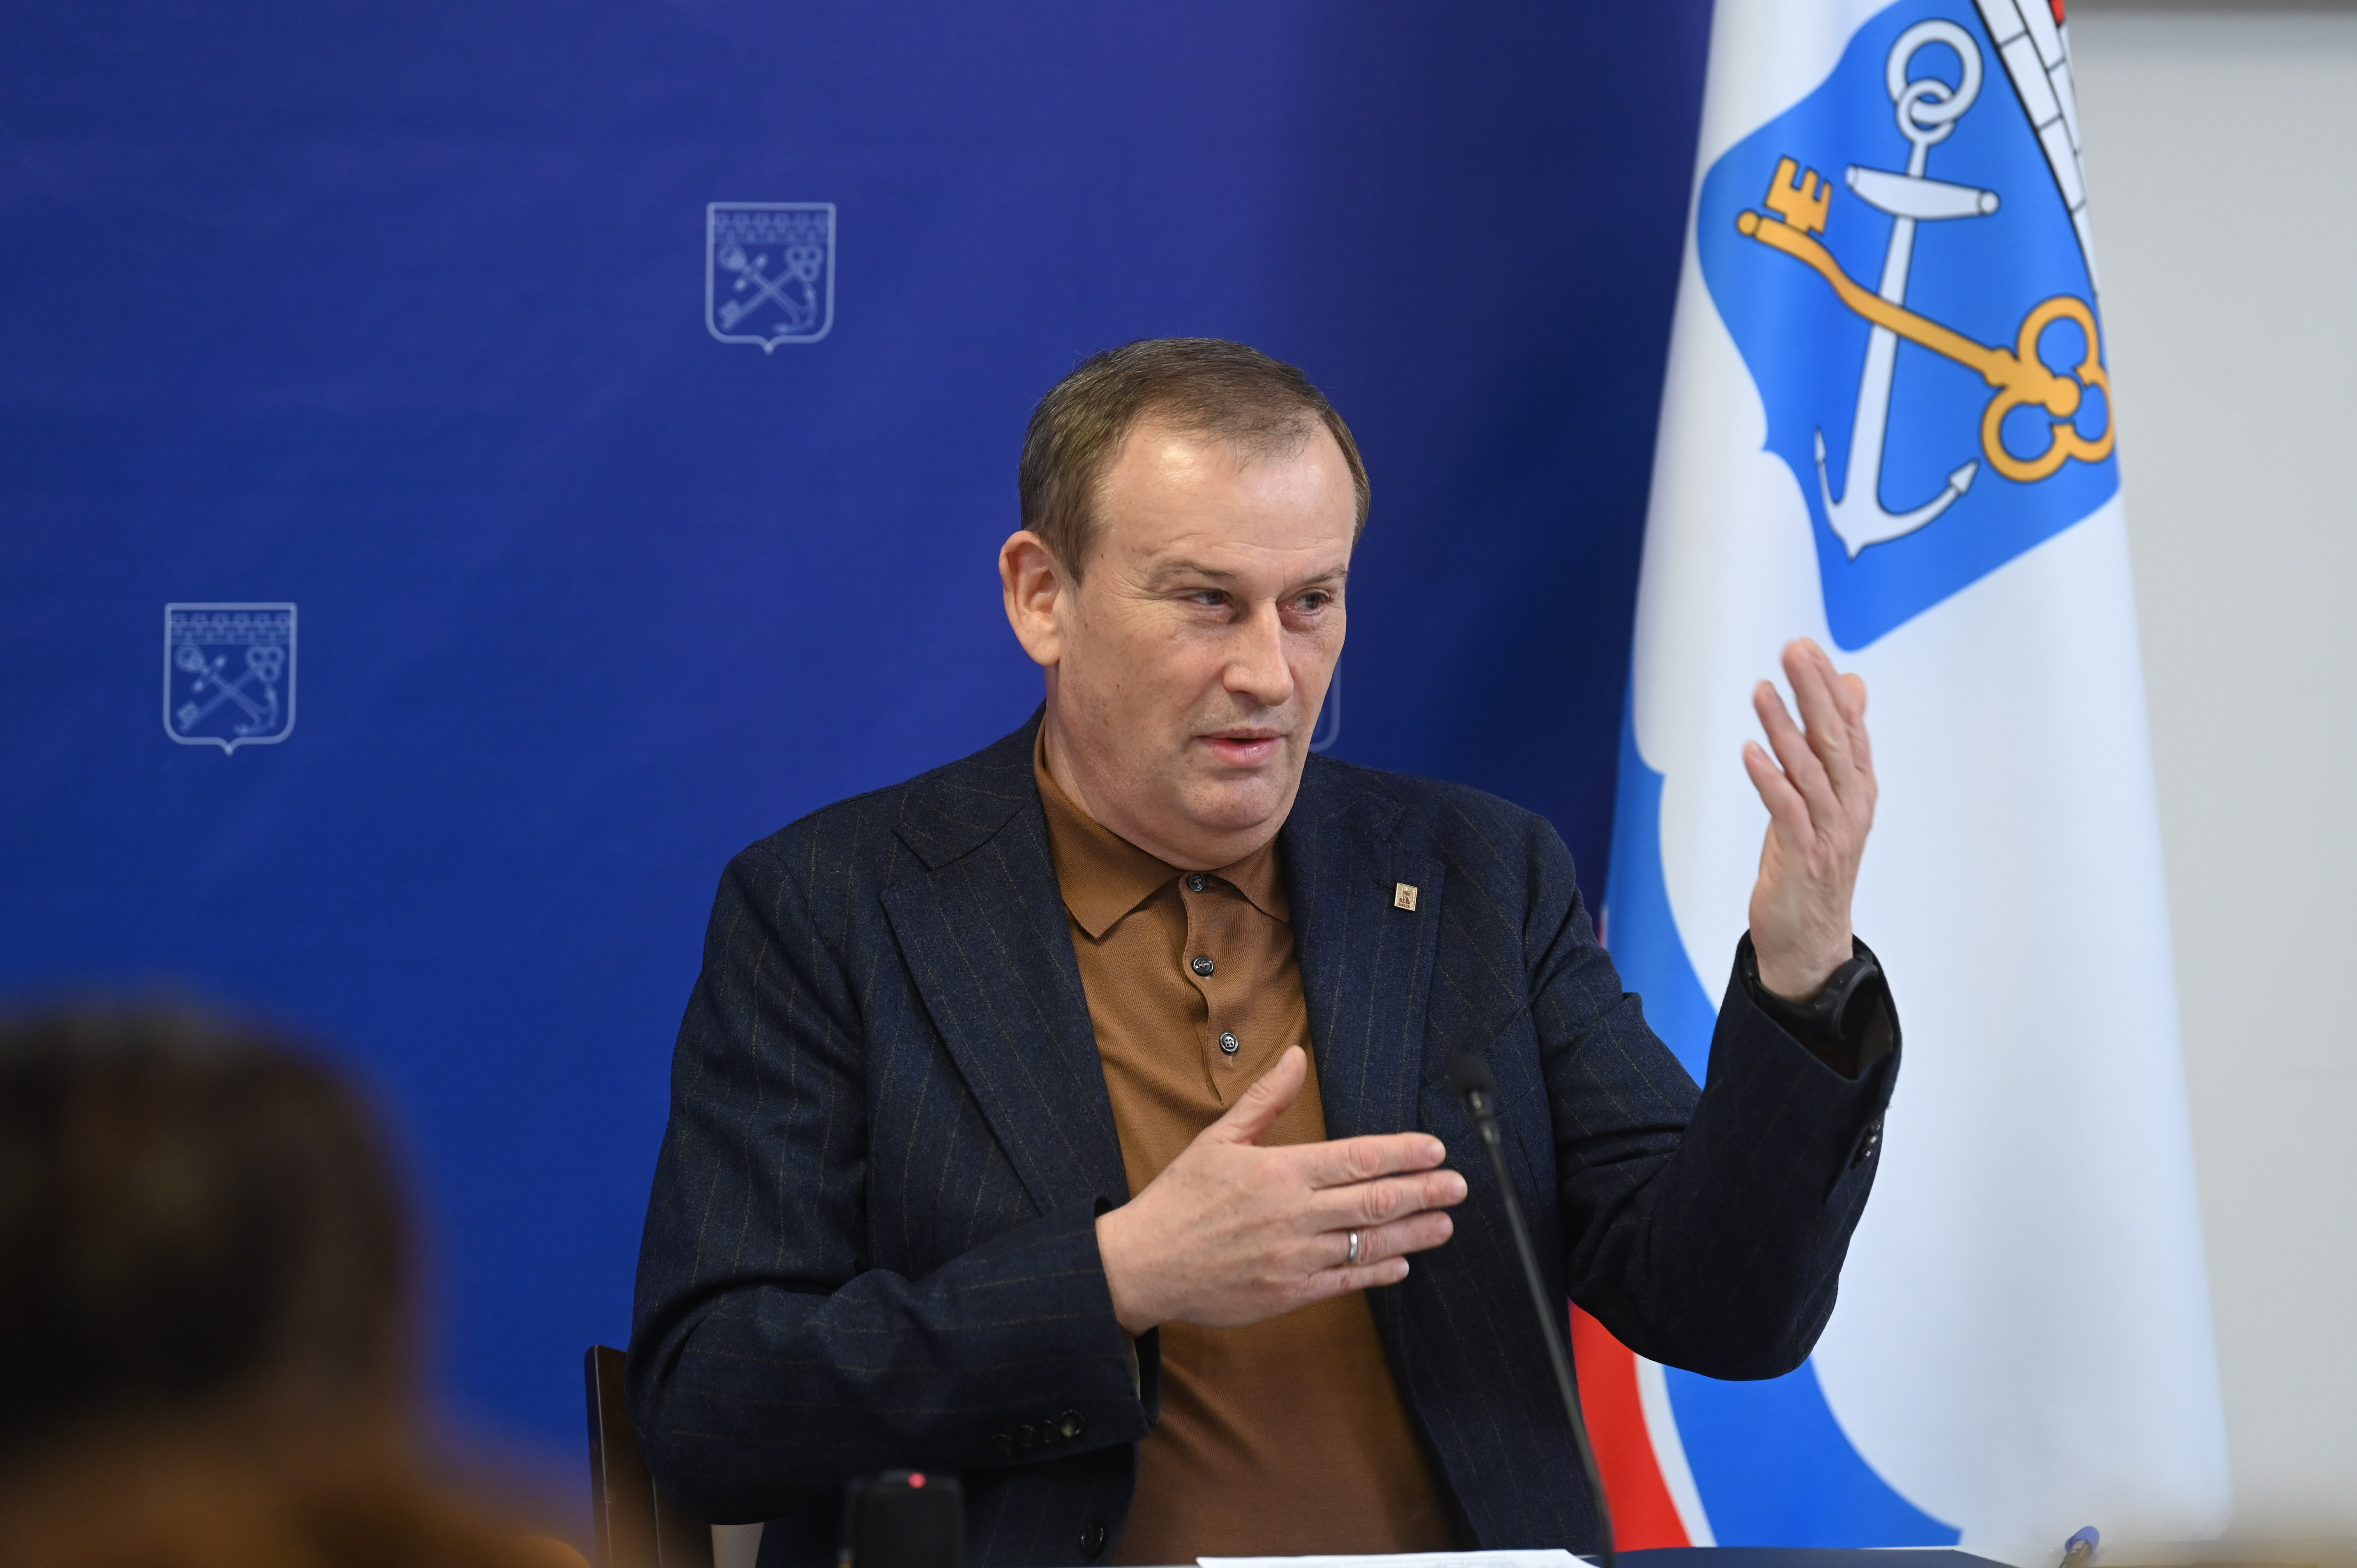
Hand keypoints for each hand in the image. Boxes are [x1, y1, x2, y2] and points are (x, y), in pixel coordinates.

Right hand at [1094, 1046, 1465, 1333]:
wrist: (1143, 1264)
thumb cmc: (1180, 1199)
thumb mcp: (1218, 1139)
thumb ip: (1266, 1100)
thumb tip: (1296, 1057)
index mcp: (1280, 1171)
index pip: (1358, 1157)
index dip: (1404, 1153)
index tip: (1435, 1149)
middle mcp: (1294, 1215)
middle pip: (1376, 1200)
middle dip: (1425, 1192)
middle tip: (1459, 1186)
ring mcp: (1294, 1258)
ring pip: (1369, 1243)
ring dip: (1414, 1233)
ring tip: (1445, 1224)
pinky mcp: (1289, 1294)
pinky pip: (1346, 1282)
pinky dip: (1378, 1272)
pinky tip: (1401, 1265)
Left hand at [1743, 638, 1876, 1001]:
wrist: (1809, 939)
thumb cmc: (1813, 863)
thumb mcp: (1828, 798)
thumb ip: (1838, 742)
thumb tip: (1851, 686)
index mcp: (1856, 789)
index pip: (1847, 727)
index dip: (1829, 687)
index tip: (1808, 649)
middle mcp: (1848, 806)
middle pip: (1834, 740)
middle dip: (1815, 693)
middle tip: (1796, 651)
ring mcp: (1828, 832)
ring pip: (1810, 771)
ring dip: (1786, 728)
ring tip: (1764, 691)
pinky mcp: (1802, 856)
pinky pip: (1787, 811)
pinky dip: (1770, 779)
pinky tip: (1751, 751)